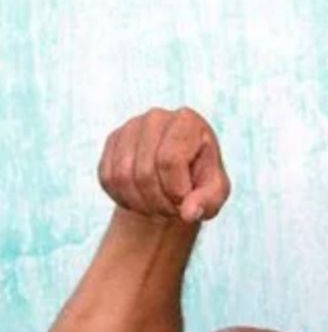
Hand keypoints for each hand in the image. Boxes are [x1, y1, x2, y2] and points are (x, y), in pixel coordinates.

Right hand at [98, 107, 230, 222]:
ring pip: (122, 177)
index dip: (175, 190)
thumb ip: (208, 202)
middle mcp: (156, 118)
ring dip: (141, 204)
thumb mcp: (215, 193)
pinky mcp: (113, 141)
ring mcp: (131, 127)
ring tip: (159, 206)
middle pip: (144, 172)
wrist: (178, 176)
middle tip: (172, 209)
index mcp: (188, 121)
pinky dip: (124, 199)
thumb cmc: (201, 181)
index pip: (170, 160)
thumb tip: (189, 213)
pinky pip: (107, 178)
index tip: (185, 201)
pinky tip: (142, 200)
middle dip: (159, 202)